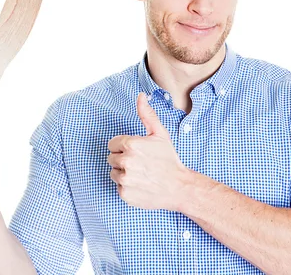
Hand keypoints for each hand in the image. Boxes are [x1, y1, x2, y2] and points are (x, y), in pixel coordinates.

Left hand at [107, 92, 189, 210]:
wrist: (179, 187)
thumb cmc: (169, 160)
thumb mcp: (159, 134)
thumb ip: (147, 114)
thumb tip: (140, 96)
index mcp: (131, 144)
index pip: (112, 144)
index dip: (124, 146)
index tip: (137, 152)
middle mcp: (126, 161)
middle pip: (111, 157)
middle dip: (123, 159)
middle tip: (140, 163)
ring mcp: (125, 179)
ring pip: (113, 172)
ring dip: (124, 173)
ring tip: (141, 174)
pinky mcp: (125, 193)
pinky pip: (118, 187)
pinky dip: (127, 186)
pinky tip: (140, 184)